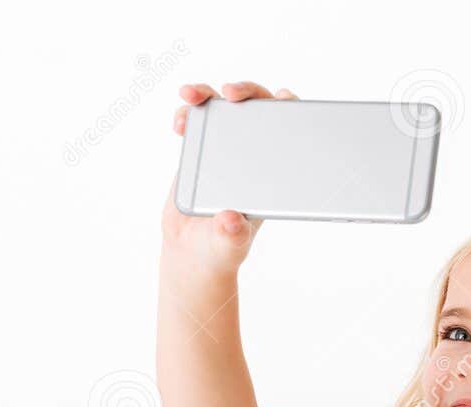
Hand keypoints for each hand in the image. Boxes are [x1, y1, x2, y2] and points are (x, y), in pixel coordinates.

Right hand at [160, 81, 297, 274]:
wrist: (192, 251)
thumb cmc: (221, 248)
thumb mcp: (230, 245)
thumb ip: (232, 234)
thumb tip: (231, 219)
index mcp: (272, 172)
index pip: (290, 132)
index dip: (289, 110)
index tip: (281, 98)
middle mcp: (252, 154)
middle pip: (256, 109)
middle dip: (246, 91)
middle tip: (230, 93)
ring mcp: (225, 148)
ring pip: (221, 108)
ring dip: (207, 94)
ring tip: (190, 96)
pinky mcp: (200, 149)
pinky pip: (195, 121)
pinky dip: (187, 113)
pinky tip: (180, 122)